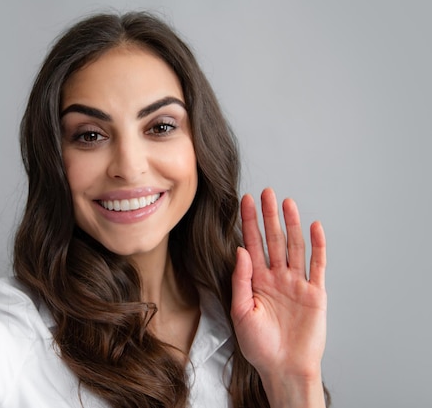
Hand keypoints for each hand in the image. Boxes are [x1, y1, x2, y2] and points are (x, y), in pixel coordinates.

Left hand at [231, 188, 326, 405]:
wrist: (283, 367)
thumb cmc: (259, 345)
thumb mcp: (241, 311)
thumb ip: (241, 280)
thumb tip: (240, 250)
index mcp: (257, 281)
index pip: (251, 244)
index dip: (249, 222)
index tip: (245, 201)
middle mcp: (277, 277)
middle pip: (272, 240)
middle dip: (269, 216)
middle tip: (266, 192)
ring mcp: (297, 283)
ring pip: (294, 247)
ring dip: (291, 224)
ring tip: (287, 202)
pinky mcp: (315, 292)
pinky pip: (317, 265)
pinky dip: (318, 246)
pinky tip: (314, 227)